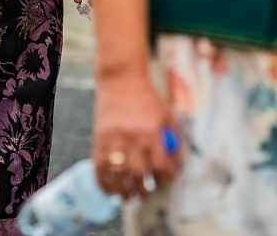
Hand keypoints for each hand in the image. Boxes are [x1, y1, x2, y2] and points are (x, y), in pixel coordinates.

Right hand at [93, 68, 179, 197]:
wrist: (122, 80)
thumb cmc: (148, 99)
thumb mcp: (167, 115)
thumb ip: (174, 140)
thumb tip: (177, 166)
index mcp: (152, 132)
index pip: (160, 166)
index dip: (164, 179)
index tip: (165, 182)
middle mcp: (132, 138)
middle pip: (138, 174)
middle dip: (143, 190)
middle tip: (145, 194)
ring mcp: (113, 139)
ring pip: (117, 175)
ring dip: (123, 191)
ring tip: (128, 197)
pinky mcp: (99, 138)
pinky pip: (99, 167)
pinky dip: (103, 182)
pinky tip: (109, 190)